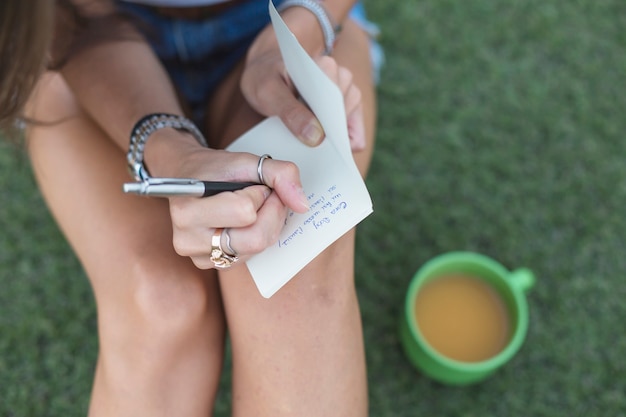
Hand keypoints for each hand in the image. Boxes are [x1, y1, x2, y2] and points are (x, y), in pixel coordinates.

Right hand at [156, 146, 309, 268]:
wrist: (188, 179)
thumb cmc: (215, 169)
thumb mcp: (247, 160)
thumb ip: (281, 174)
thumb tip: (302, 205)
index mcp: (188, 209)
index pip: (245, 212)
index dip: (259, 194)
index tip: (253, 184)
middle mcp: (187, 238)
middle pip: (255, 239)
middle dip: (269, 213)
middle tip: (263, 196)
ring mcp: (198, 256)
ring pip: (255, 249)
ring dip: (264, 225)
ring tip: (252, 207)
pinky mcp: (210, 265)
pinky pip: (249, 256)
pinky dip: (255, 237)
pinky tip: (244, 223)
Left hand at [241, 32, 365, 150]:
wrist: (267, 74)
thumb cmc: (267, 78)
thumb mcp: (268, 93)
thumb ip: (291, 113)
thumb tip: (317, 137)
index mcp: (326, 67)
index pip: (335, 101)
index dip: (325, 125)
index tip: (311, 141)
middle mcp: (343, 78)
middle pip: (343, 119)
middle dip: (325, 137)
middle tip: (301, 144)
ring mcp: (349, 95)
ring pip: (349, 131)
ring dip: (330, 143)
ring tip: (305, 140)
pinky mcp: (350, 112)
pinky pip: (355, 139)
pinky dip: (339, 148)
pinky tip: (320, 148)